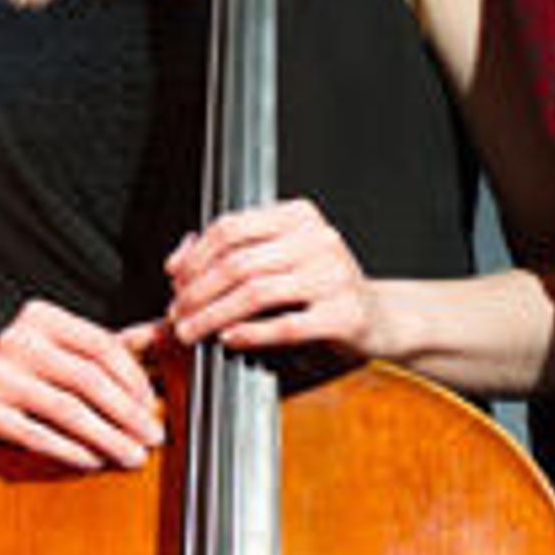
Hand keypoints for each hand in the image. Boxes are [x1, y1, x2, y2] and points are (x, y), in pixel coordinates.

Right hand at [0, 300, 166, 469]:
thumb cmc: (30, 379)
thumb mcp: (70, 355)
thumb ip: (118, 347)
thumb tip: (171, 334)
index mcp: (40, 316)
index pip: (101, 345)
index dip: (134, 379)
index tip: (156, 407)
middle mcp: (15, 338)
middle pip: (87, 378)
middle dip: (128, 413)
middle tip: (154, 438)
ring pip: (66, 409)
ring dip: (107, 437)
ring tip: (133, 457)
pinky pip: (35, 434)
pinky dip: (70, 450)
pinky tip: (94, 461)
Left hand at [165, 197, 376, 358]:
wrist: (380, 318)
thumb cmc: (321, 289)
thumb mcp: (278, 259)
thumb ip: (229, 253)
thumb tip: (176, 260)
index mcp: (298, 216)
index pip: (231, 227)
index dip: (195, 256)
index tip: (174, 280)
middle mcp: (318, 239)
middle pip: (238, 261)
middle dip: (198, 291)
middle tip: (177, 313)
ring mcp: (334, 275)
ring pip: (255, 292)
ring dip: (213, 315)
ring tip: (192, 331)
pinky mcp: (345, 314)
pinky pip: (286, 324)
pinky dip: (251, 333)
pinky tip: (229, 339)